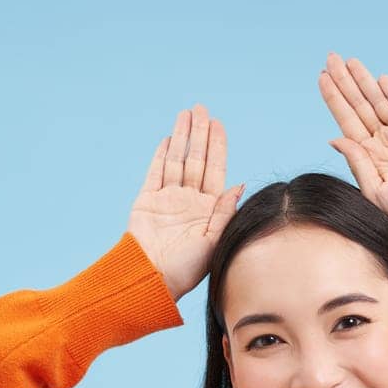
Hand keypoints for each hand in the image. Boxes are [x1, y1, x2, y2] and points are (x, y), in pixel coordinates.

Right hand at [128, 104, 244, 300]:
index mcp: (207, 209)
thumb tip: (240, 185)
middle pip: (195, 159)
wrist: (152, 278)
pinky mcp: (147, 201)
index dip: (217, 146)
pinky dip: (161, 155)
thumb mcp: (213, 241)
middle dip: (199, 134)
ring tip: (186, 114)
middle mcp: (188, 201)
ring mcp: (167, 199)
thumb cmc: (186, 269)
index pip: (214, 170)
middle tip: (201, 108)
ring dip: (182, 137)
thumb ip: (224, 212)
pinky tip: (169, 138)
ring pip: (176, 160)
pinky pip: (155, 172)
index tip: (218, 124)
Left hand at [318, 52, 387, 256]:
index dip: (334, 99)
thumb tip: (334, 138)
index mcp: (367, 156)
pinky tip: (379, 79)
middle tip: (330, 59)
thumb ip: (357, 162)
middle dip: (344, 82)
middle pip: (358, 105)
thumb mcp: (375, 190)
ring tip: (350, 62)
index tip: (321, 78)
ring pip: (378, 101)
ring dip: (364, 81)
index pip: (346, 121)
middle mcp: (381, 141)